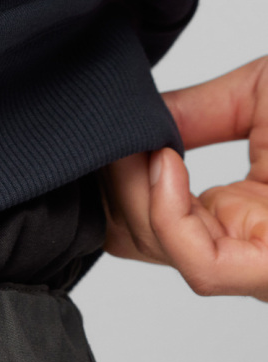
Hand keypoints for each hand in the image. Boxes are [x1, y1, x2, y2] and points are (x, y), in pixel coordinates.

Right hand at [102, 55, 267, 299]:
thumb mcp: (260, 91)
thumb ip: (192, 109)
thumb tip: (132, 121)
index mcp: (238, 213)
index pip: (142, 218)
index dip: (111, 178)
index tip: (108, 137)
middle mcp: (238, 243)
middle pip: (131, 236)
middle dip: (110, 183)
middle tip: (116, 139)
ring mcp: (251, 262)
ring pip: (154, 250)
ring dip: (132, 192)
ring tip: (145, 145)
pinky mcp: (267, 271)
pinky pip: (198, 265)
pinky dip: (165, 212)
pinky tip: (167, 165)